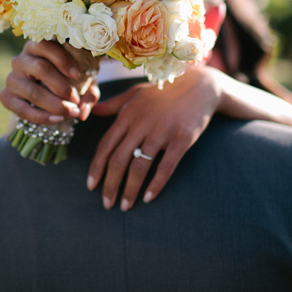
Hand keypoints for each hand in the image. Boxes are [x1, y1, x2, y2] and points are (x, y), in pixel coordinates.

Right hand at [0, 40, 99, 123]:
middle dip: (62, 87)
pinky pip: (21, 109)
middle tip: (76, 100)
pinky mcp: (5, 96)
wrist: (45, 97)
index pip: (45, 45)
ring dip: (54, 104)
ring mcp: (11, 78)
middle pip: (40, 69)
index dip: (62, 60)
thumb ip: (88, 93)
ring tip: (71, 112)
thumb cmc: (67, 82)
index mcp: (37, 47)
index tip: (77, 75)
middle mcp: (21, 60)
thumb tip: (84, 112)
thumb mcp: (82, 82)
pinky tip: (57, 119)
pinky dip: (41, 117)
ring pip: (31, 90)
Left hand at [87, 66, 221, 210]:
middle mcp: (142, 123)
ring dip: (130, 190)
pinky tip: (149, 198)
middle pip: (119, 160)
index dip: (97, 168)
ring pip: (140, 166)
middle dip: (110, 185)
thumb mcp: (136, 93)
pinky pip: (166, 166)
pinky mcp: (182, 139)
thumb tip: (90, 111)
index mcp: (128, 114)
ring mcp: (162, 131)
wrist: (200, 86)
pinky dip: (156, 184)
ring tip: (125, 206)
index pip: (106, 145)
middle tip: (107, 204)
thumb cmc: (164, 91)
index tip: (91, 186)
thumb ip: (113, 105)